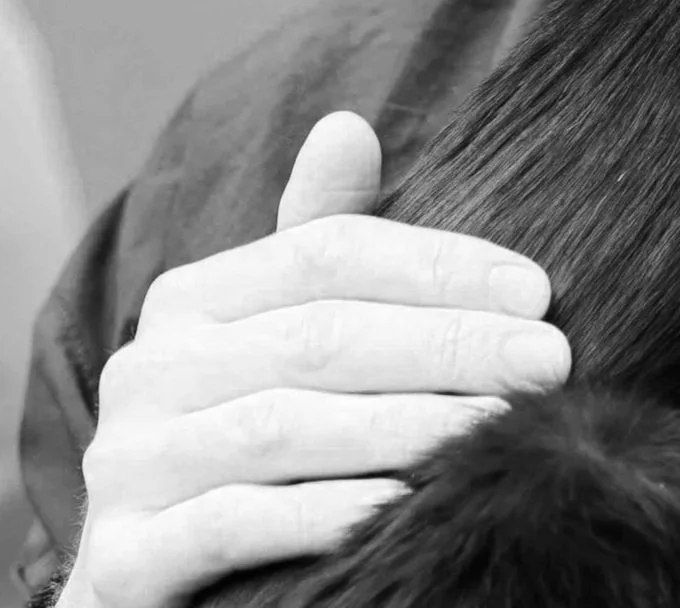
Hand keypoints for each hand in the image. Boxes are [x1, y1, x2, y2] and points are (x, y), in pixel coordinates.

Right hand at [62, 111, 568, 607]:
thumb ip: (317, 238)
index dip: (439, 266)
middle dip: (450, 345)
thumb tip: (347, 126)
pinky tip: (401, 504)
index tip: (538, 290)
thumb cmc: (242, 441)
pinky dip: (322, 512)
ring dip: (407, 425)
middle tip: (549, 360)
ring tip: (503, 425)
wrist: (146, 583)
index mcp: (192, 298)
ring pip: (285, 427)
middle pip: (321, 336)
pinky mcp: (122, 559)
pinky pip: (233, 524)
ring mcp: (127, 465)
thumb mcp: (277, 334)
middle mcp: (149, 369)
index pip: (329, 254)